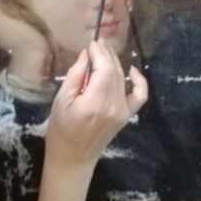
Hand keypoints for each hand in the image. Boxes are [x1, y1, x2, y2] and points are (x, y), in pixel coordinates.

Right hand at [44, 39, 147, 174]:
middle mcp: (114, 105)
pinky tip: (130, 71)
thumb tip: (86, 55)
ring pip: (123, 78)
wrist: (73, 157)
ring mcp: (123, 111)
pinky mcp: (127, 115)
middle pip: (115, 71)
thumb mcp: (61, 100)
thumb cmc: (61, 130)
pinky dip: (138, 80)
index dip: (99, 52)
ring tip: (104, 52)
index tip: (91, 43)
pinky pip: (140, 94)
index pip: (104, 68)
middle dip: (106, 54)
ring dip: (115, 63)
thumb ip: (75, 76)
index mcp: (95, 101)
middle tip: (96, 43)